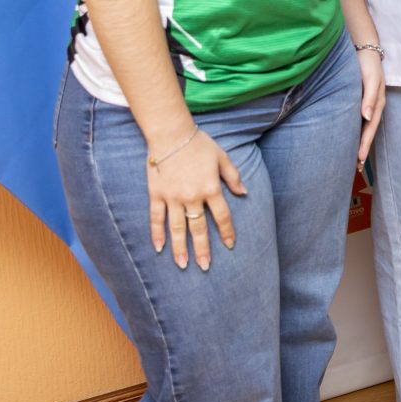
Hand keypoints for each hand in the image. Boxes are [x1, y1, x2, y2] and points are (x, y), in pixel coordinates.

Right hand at [147, 127, 244, 271]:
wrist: (171, 134)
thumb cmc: (199, 144)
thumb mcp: (222, 157)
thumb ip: (233, 176)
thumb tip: (244, 193)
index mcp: (211, 188)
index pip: (222, 216)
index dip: (226, 232)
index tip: (229, 245)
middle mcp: (192, 197)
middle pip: (199, 229)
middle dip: (202, 249)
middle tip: (205, 267)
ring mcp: (173, 197)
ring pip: (177, 228)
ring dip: (180, 248)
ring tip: (182, 265)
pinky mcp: (157, 195)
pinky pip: (156, 218)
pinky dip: (157, 234)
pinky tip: (159, 248)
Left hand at [355, 47, 385, 167]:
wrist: (363, 49)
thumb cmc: (367, 64)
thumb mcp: (371, 79)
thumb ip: (369, 97)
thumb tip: (366, 117)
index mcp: (377, 104)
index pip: (370, 128)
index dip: (365, 144)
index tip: (358, 159)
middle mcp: (372, 107)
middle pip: (368, 132)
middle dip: (363, 149)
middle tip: (356, 167)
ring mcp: (367, 105)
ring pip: (363, 129)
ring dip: (359, 143)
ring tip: (353, 160)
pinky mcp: (359, 102)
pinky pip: (358, 121)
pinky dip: (355, 132)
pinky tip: (349, 139)